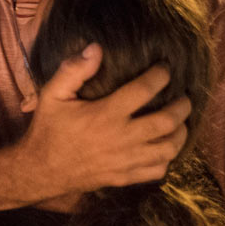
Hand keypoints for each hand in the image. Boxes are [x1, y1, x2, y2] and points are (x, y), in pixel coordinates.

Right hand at [15, 43, 190, 198]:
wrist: (40, 171)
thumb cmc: (48, 129)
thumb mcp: (53, 95)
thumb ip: (73, 70)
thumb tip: (96, 48)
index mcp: (106, 114)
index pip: (145, 89)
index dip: (161, 75)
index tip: (165, 68)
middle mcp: (121, 138)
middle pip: (167, 121)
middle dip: (182, 106)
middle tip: (184, 97)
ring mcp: (126, 161)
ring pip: (168, 148)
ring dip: (181, 133)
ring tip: (181, 122)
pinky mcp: (125, 177)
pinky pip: (157, 171)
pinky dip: (167, 159)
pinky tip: (164, 147)